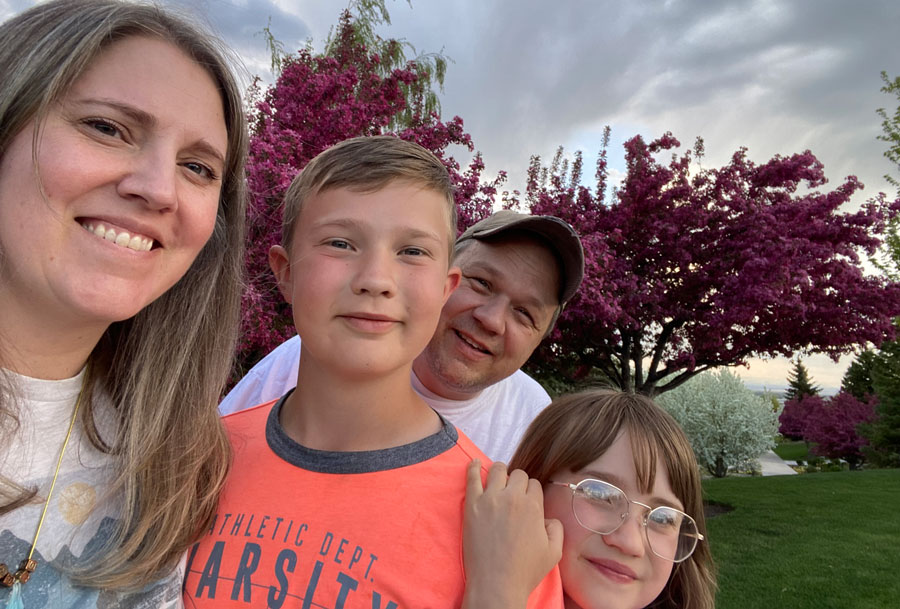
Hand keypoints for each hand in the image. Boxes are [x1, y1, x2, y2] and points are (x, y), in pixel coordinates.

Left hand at [461, 460, 562, 608]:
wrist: (496, 583)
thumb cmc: (525, 570)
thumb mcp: (554, 552)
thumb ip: (556, 529)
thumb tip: (548, 517)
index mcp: (533, 506)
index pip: (534, 484)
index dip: (531, 492)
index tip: (526, 500)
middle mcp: (512, 498)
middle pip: (518, 474)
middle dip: (517, 482)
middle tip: (513, 494)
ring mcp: (490, 499)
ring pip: (497, 470)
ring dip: (500, 472)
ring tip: (498, 479)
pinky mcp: (472, 505)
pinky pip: (471, 478)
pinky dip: (473, 468)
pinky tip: (474, 463)